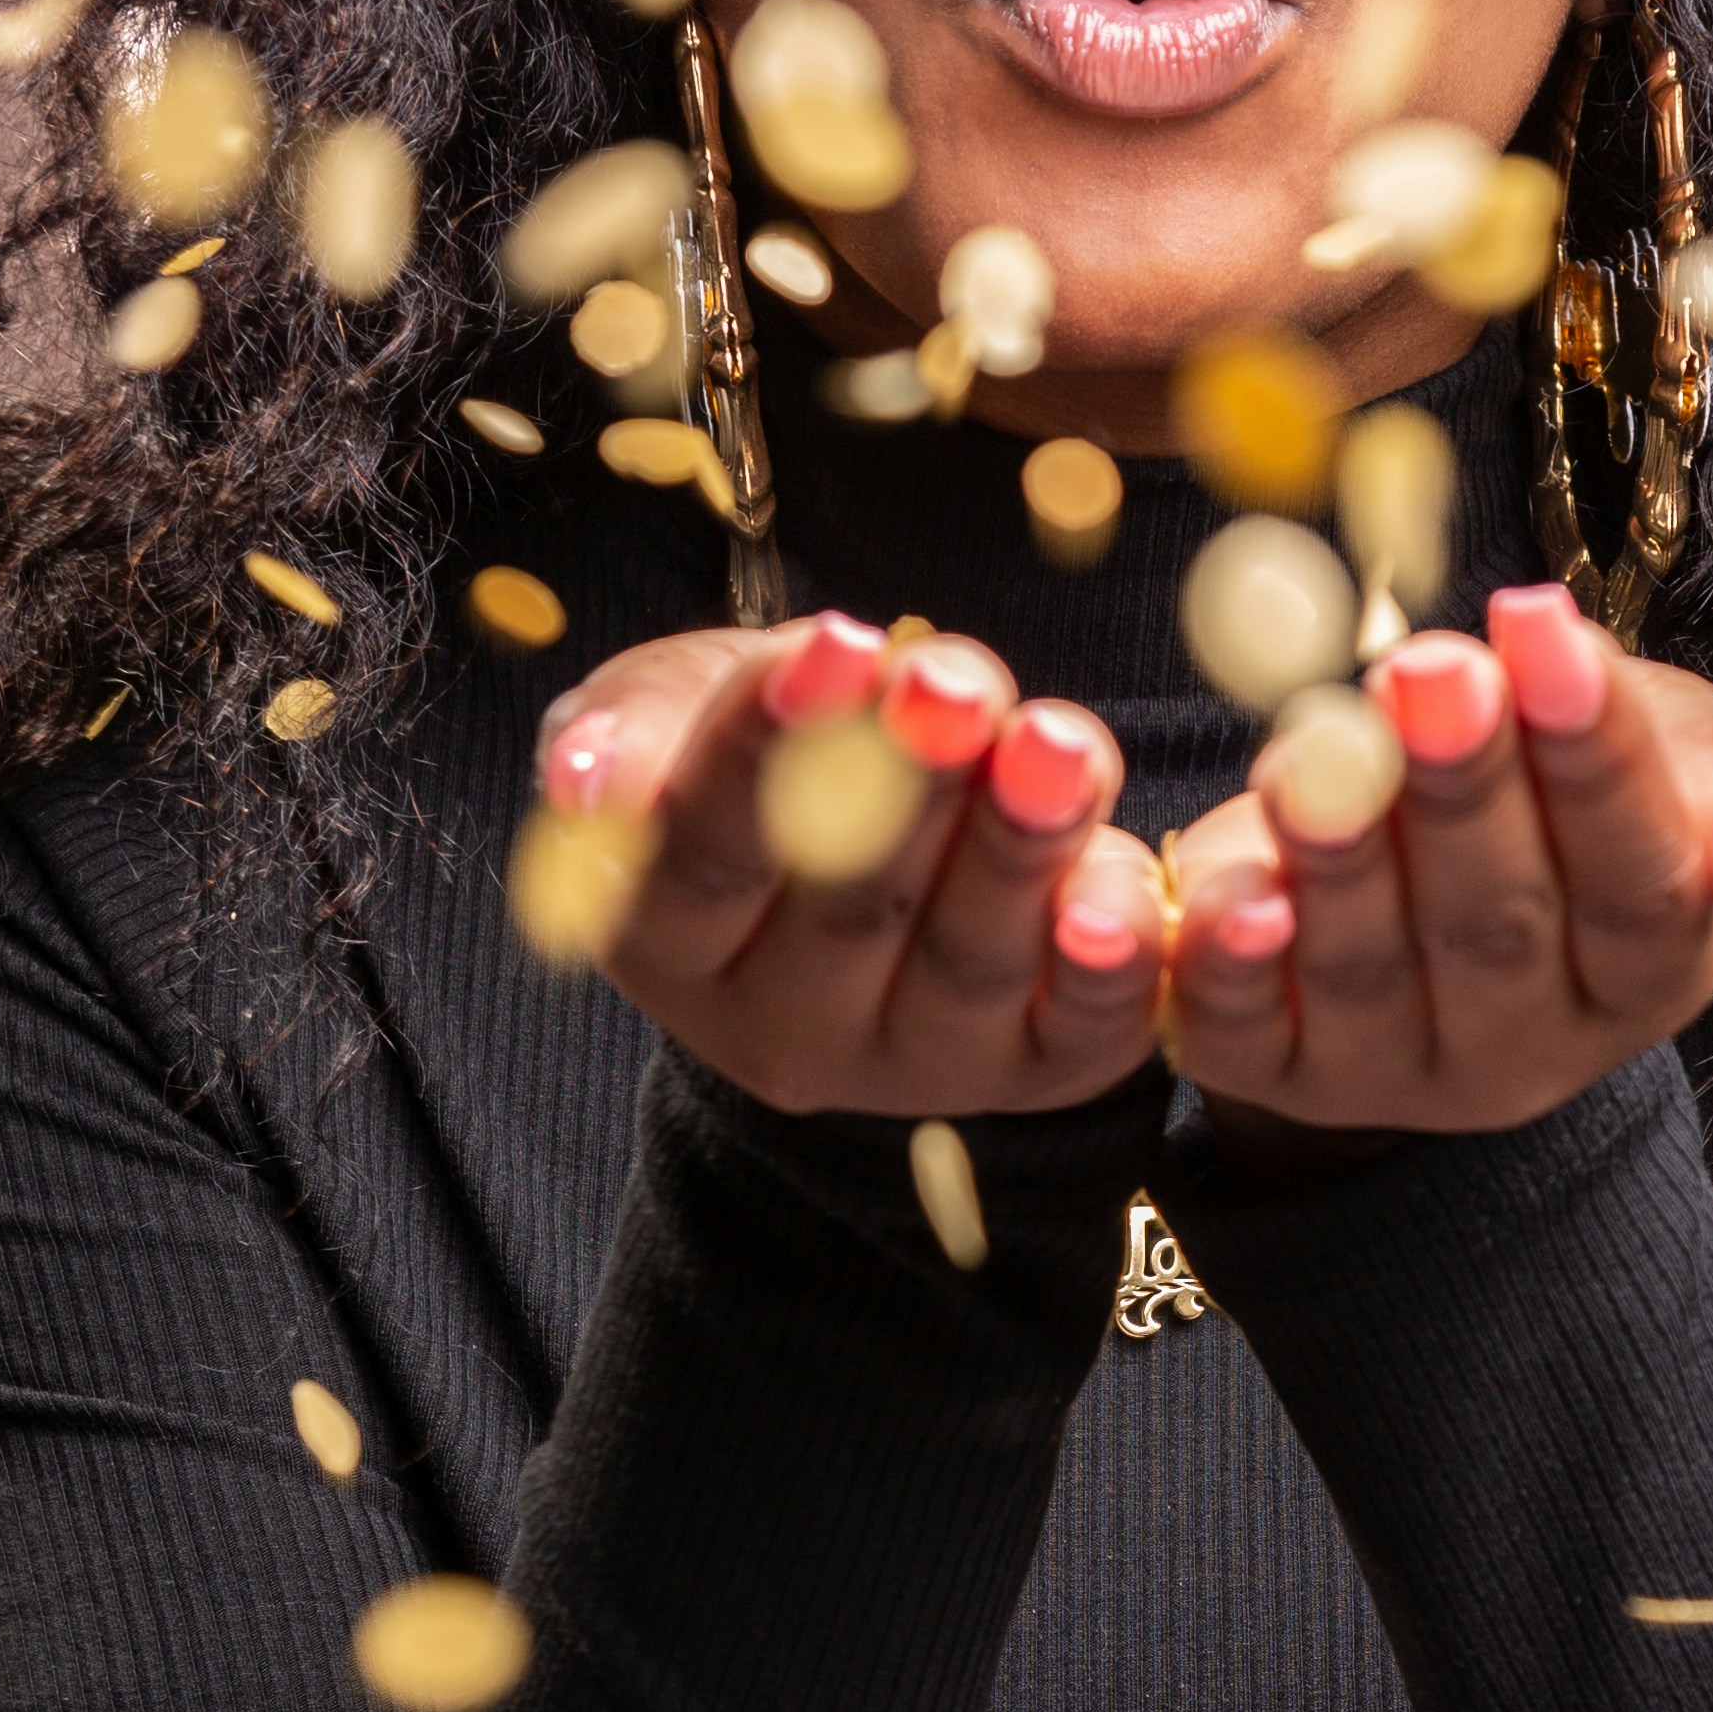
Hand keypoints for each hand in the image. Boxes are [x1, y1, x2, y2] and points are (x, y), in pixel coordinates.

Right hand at [543, 615, 1168, 1115]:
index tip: (835, 642)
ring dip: (1017, 850)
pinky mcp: (1040, 1069)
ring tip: (1056, 745)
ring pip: (966, 965)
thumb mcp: (681, 715)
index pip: (703, 856)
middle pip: (845, 912)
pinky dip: (1112, 965)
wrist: (875, 834)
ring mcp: (915, 1064)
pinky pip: (1082, 1031)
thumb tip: (589, 782)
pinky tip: (1123, 890)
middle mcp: (782, 1031)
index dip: (766, 749)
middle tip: (953, 686)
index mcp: (669, 945)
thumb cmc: (769, 751)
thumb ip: (638, 735)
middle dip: (909, 786)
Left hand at [1163, 582, 1712, 1137]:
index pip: (1641, 882)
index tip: (1543, 625)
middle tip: (1432, 671)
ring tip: (1320, 751)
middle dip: (1465, 789)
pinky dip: (1229, 963)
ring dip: (1343, 855)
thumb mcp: (1665, 768)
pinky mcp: (1272, 1073)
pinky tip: (1232, 891)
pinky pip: (1241, 1032)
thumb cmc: (1557, 798)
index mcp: (1647, 977)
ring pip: (1369, 968)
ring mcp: (1394, 1073)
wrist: (1410, 884)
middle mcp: (1529, 1050)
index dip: (1595, 758)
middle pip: (1502, 926)